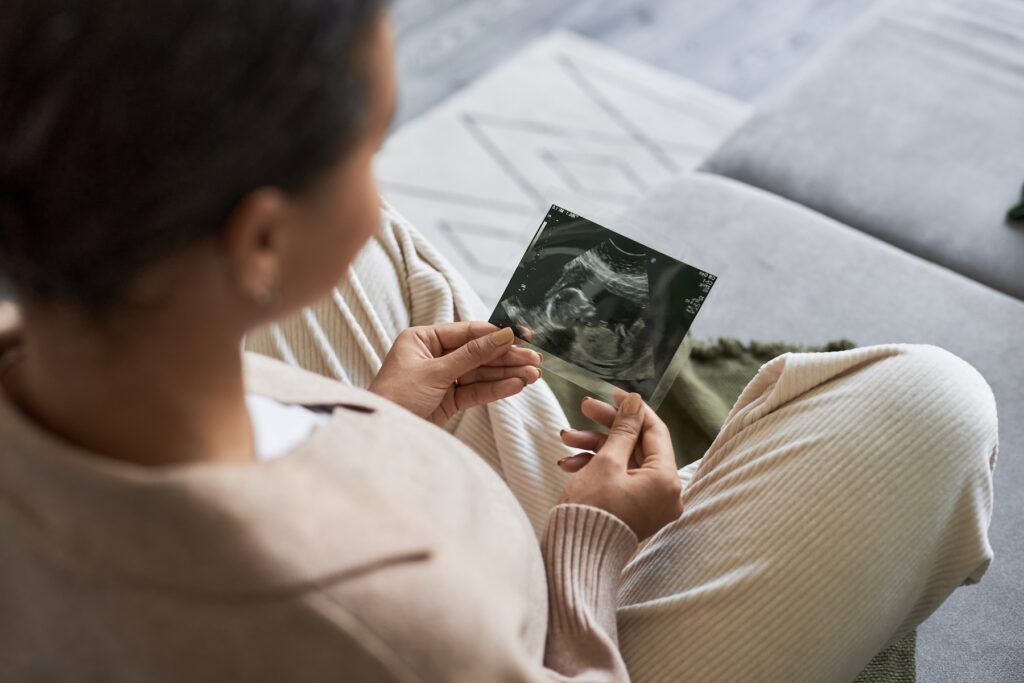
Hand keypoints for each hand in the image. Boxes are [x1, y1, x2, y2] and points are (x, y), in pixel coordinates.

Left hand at [369, 322, 541, 425]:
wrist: (383, 435)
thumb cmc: (395, 397)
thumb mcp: (435, 372)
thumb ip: (471, 355)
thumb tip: (501, 335)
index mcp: (423, 339)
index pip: (467, 333)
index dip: (495, 335)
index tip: (521, 338)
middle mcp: (433, 356)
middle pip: (478, 354)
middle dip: (507, 358)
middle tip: (535, 361)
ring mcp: (442, 378)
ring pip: (480, 374)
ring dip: (507, 375)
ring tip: (533, 376)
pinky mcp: (448, 400)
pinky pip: (476, 391)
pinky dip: (496, 389)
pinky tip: (516, 386)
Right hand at [556, 390, 682, 539]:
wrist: (576, 557)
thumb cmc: (592, 509)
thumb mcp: (607, 461)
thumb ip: (623, 430)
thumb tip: (635, 403)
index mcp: (667, 481)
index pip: (655, 431)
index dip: (633, 409)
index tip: (613, 393)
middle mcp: (666, 494)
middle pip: (638, 446)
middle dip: (607, 428)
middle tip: (584, 408)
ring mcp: (651, 504)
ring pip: (625, 462)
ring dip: (596, 447)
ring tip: (566, 439)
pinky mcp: (635, 511)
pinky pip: (621, 480)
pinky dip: (598, 468)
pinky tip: (570, 463)